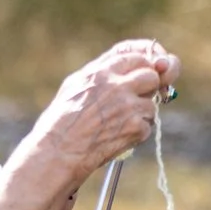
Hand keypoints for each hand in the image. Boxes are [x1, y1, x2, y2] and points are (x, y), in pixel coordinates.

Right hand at [28, 39, 178, 182]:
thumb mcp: (74, 85)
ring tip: (119, 123)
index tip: (142, 76)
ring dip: (141, 114)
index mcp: (100, 73)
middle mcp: (116, 86)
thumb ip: (101, 72)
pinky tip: (117, 136)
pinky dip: (137, 133)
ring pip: (152, 104)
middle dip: (149, 87)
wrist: (58, 151)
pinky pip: (148, 126)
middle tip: (137, 99)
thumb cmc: (61, 121)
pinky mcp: (135, 127)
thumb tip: (124, 64)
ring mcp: (127, 106)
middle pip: (152, 77)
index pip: (137, 58)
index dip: (143, 67)